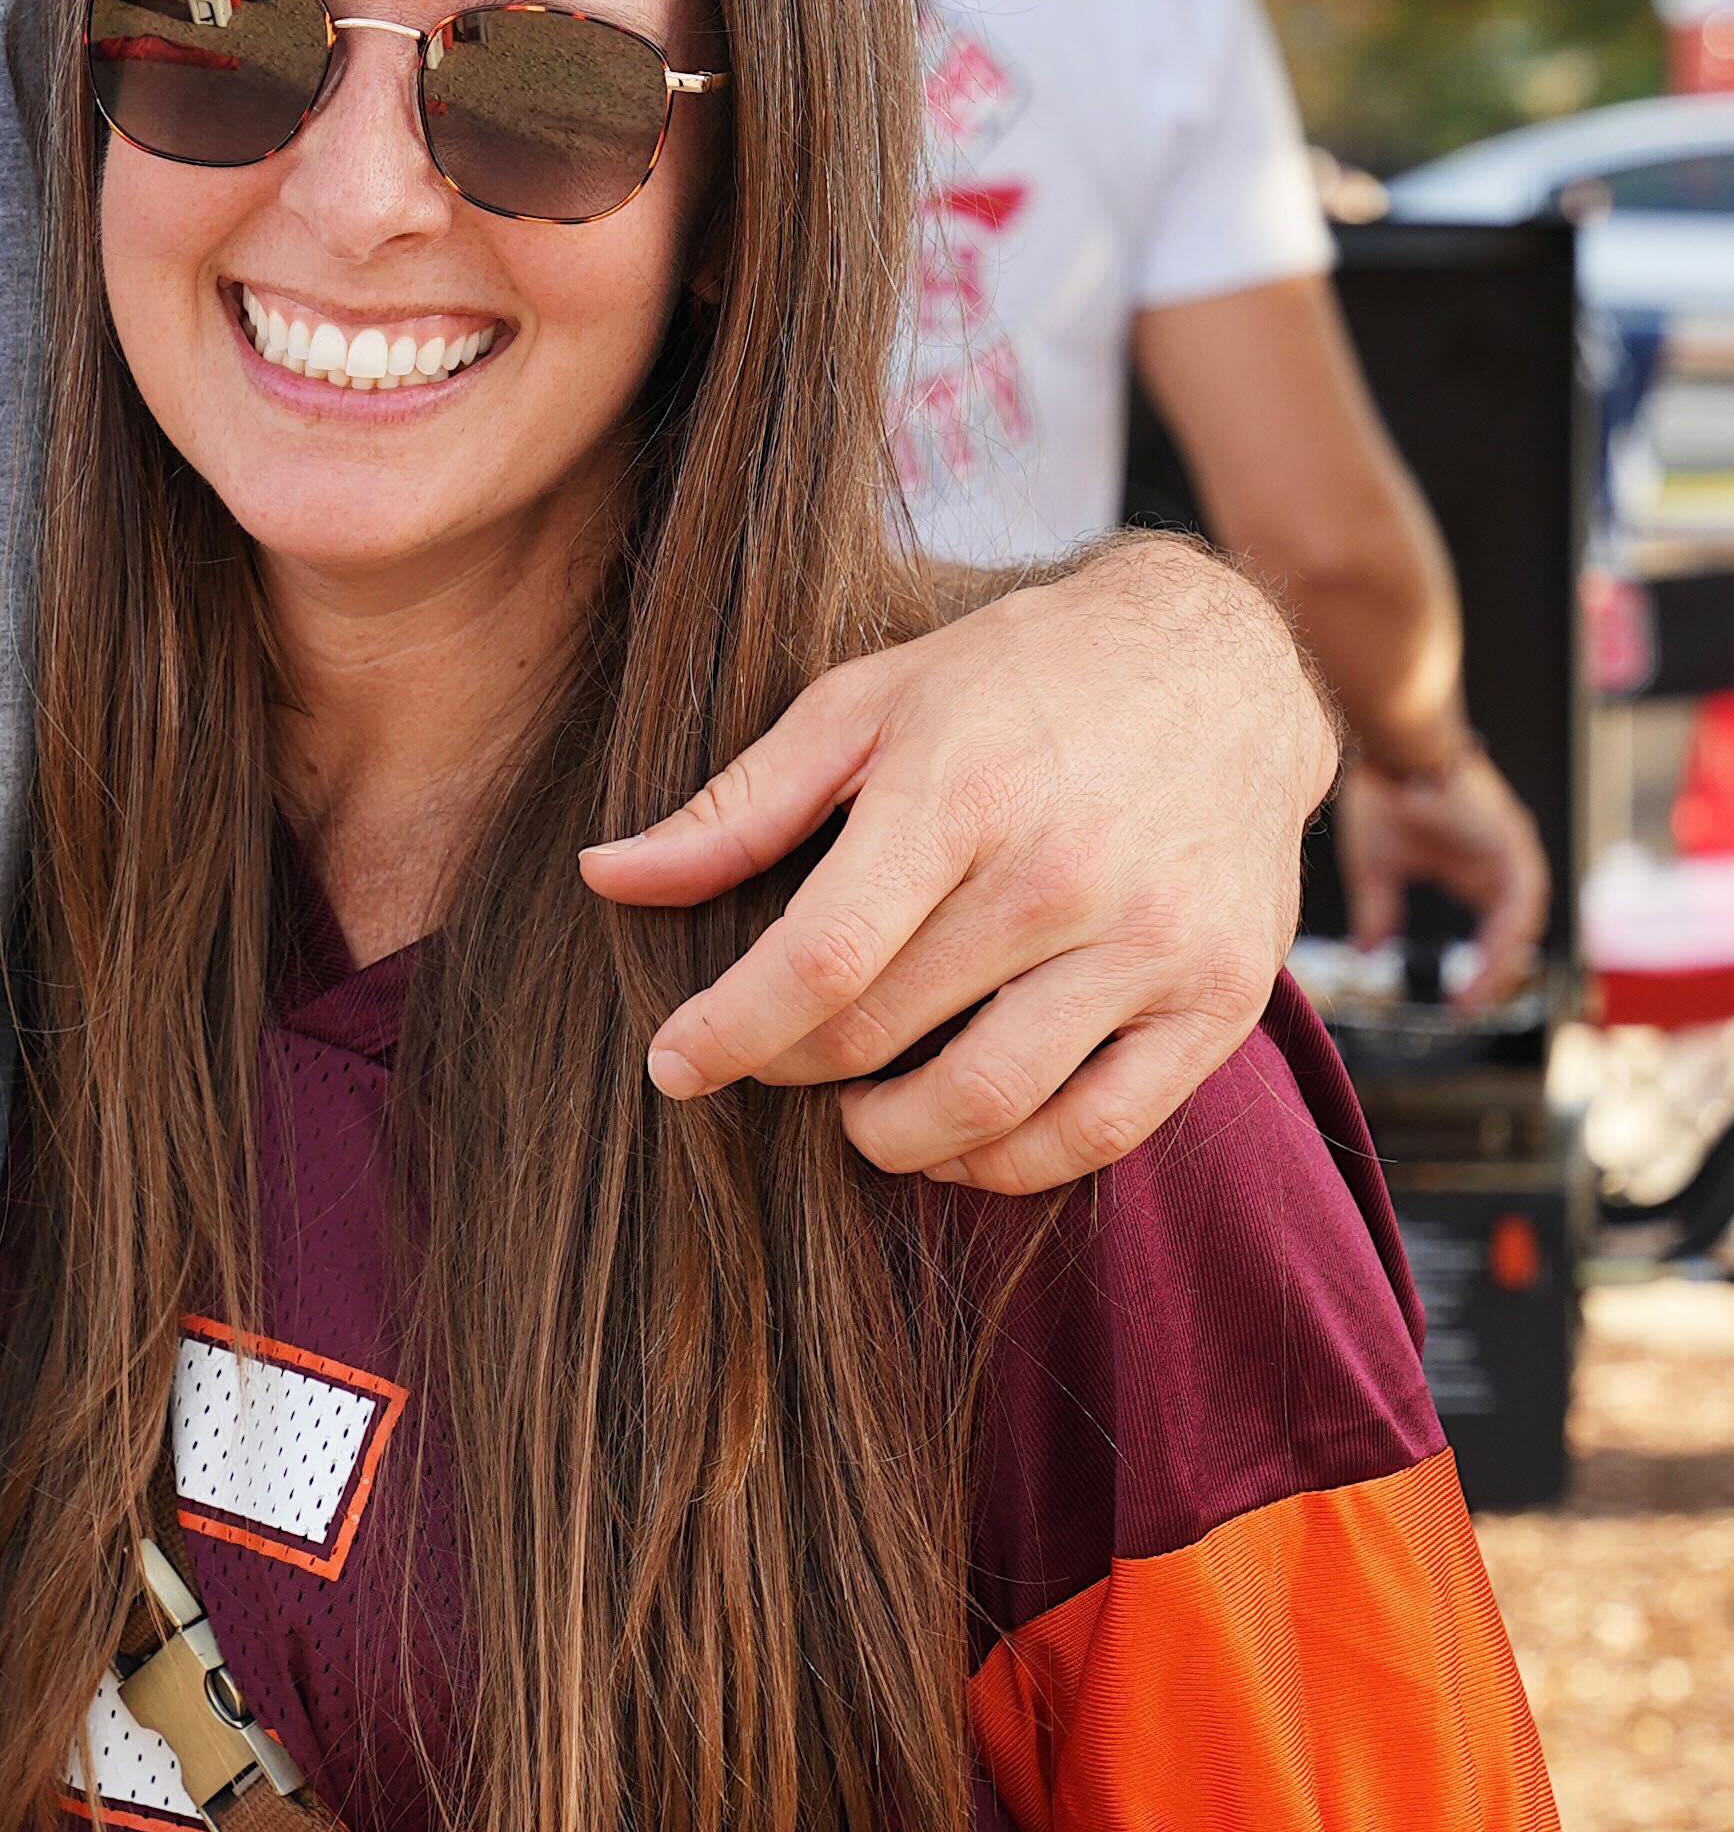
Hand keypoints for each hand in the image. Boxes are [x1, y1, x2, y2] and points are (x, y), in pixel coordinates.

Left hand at [581, 536, 1333, 1194]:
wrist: (1225, 667)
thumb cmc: (1019, 682)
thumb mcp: (868, 704)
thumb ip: (739, 806)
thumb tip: (605, 876)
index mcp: (963, 793)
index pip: (822, 959)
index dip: (731, 1033)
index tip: (673, 1067)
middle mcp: (1066, 874)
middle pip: (885, 1037)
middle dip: (796, 1070)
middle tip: (772, 1058)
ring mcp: (1154, 944)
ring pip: (987, 1107)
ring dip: (890, 1137)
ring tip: (855, 1111)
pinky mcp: (1220, 1000)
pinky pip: (1098, 1132)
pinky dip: (1006, 1164)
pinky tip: (955, 1137)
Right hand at [1339, 735, 1547, 1013]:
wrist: (1392, 747)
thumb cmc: (1383, 793)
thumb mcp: (1376, 869)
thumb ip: (1378, 914)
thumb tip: (1368, 958)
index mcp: (1473, 866)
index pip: (1491, 928)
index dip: (1479, 967)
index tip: (1456, 1002)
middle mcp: (1499, 861)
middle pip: (1512, 932)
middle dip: (1493, 975)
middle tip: (1467, 1009)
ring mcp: (1511, 850)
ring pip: (1521, 922)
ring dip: (1501, 962)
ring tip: (1474, 996)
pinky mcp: (1513, 844)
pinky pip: (1522, 902)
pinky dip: (1507, 936)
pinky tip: (1487, 962)